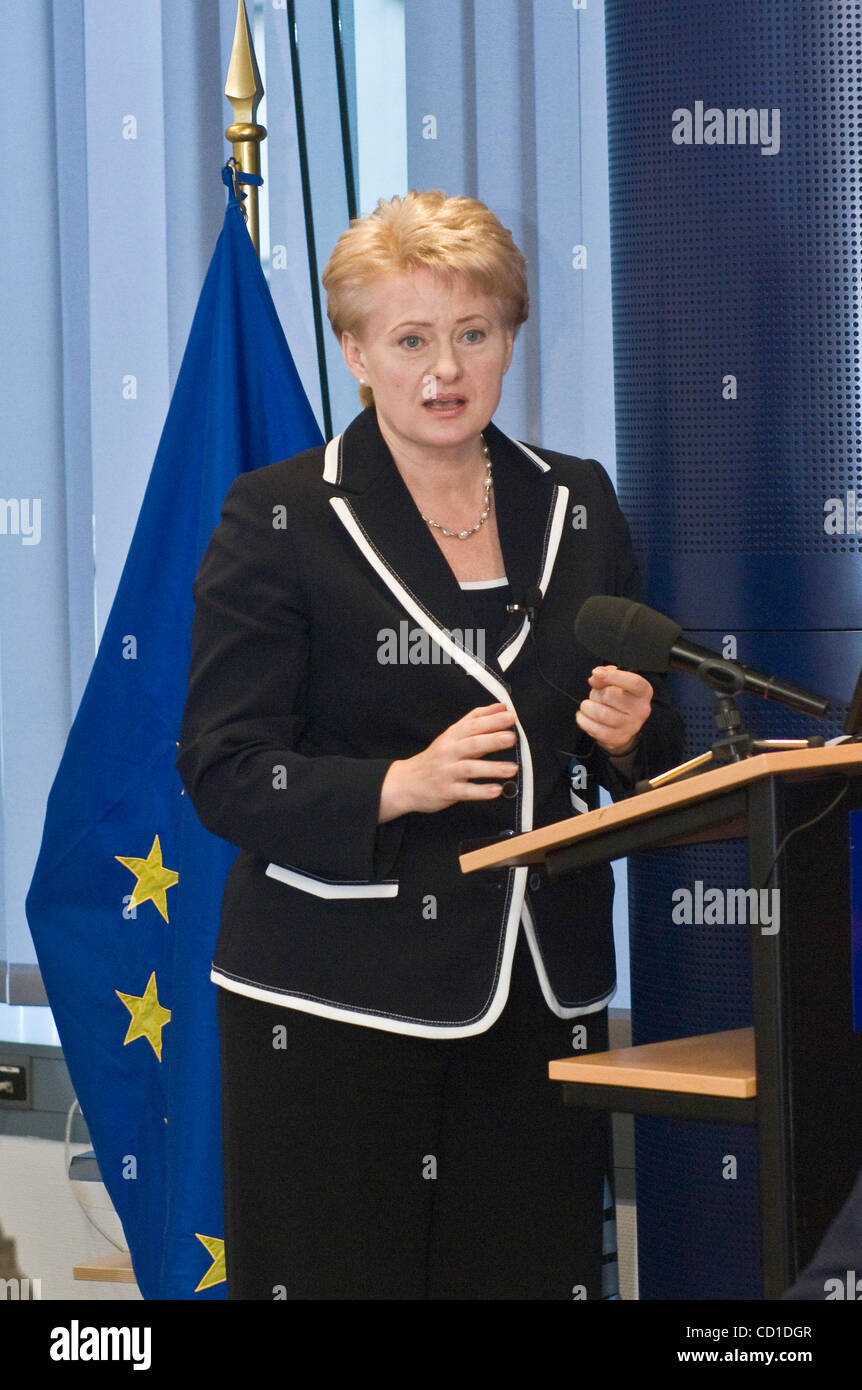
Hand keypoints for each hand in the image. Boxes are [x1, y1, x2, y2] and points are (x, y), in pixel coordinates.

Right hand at [379, 703, 517, 820]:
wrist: (406, 783)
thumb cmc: (435, 758)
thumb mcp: (451, 735)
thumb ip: (476, 720)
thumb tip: (501, 707)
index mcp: (452, 736)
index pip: (473, 725)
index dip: (492, 720)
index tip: (510, 716)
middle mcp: (449, 752)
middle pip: (472, 744)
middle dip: (492, 740)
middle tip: (512, 738)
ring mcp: (447, 772)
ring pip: (470, 768)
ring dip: (491, 768)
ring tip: (512, 768)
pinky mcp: (447, 791)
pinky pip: (465, 791)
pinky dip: (481, 791)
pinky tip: (496, 790)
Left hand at [575, 666, 652, 756]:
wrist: (624, 726)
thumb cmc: (619, 700)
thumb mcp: (616, 683)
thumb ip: (606, 675)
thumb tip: (595, 678)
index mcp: (644, 692)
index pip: (633, 682)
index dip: (613, 676)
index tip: (596, 673)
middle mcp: (641, 710)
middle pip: (609, 695)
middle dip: (595, 693)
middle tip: (595, 696)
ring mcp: (631, 726)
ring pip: (600, 713)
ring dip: (587, 707)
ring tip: (587, 706)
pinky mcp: (619, 738)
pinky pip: (595, 729)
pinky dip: (584, 720)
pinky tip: (584, 716)